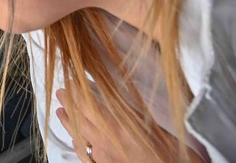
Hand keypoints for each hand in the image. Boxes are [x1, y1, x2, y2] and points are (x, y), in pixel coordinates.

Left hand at [56, 89, 204, 162]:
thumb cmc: (175, 158)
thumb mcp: (158, 127)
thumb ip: (136, 112)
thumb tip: (120, 98)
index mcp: (118, 126)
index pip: (87, 103)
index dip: (75, 91)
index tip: (69, 80)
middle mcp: (106, 142)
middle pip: (80, 118)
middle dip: (68, 103)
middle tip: (60, 93)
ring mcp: (104, 158)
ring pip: (79, 137)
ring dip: (68, 122)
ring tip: (60, 112)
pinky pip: (86, 156)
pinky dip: (79, 145)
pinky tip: (76, 141)